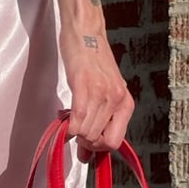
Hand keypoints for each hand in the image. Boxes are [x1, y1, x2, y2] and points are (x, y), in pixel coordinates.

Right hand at [59, 18, 134, 155]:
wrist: (86, 32)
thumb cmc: (93, 61)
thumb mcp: (105, 92)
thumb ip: (98, 121)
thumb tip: (86, 155)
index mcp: (125, 104)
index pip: (114, 142)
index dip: (97, 147)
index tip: (84, 142)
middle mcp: (117, 100)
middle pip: (98, 141)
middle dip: (83, 142)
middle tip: (74, 130)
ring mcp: (102, 93)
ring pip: (87, 133)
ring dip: (73, 133)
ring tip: (67, 119)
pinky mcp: (84, 84)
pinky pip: (77, 118)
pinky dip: (68, 126)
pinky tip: (63, 118)